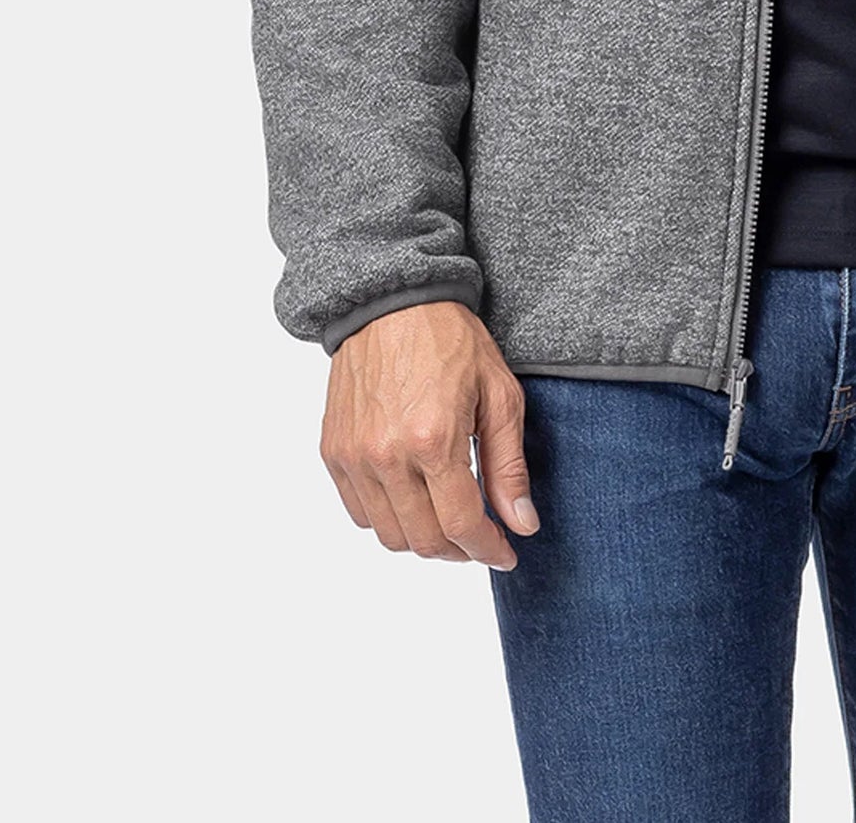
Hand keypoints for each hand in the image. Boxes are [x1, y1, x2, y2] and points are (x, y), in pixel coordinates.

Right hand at [320, 300, 539, 566]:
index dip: (488, 550)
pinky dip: (389, 519)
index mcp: (434, 439)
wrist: (392, 301)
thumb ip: (508, 466)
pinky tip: (414, 499)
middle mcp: (387, 455)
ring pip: (389, 535)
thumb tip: (522, 524)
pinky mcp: (334, 451)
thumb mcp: (499, 394)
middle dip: (460, 550)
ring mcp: (354, 456)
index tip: (506, 553)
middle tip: (481, 537)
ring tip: (448, 519)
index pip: (462, 525)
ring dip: (423, 540)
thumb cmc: (450, 339)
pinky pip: (360, 512)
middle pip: (424, 540)